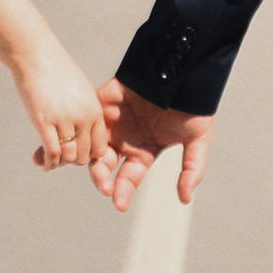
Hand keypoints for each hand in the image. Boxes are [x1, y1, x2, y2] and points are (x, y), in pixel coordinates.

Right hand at [14, 45, 105, 170]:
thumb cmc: (54, 70)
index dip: (87, 153)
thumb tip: (78, 131)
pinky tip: (43, 164)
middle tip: (60, 156)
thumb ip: (82, 110)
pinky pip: (52, 153)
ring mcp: (64, 119)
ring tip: (50, 160)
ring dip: (59, 163)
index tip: (76, 151)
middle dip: (72, 160)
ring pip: (68, 157)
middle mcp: (82, 116)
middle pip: (83, 155)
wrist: (36, 54)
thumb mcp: (78, 90)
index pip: (99, 146)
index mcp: (94, 109)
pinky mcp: (44, 121)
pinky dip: (48, 163)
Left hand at [91, 79, 212, 211]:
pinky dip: (79, 129)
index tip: (119, 204)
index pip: (129, 176)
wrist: (184, 68)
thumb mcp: (197, 139)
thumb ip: (192, 169)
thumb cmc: (192, 104)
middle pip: (105, 165)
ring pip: (91, 144)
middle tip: (104, 186)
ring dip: (85, 159)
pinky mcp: (103, 99)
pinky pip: (86, 117)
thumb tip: (185, 199)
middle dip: (102, 178)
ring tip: (89, 169)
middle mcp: (125, 138)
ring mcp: (112, 120)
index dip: (123, 190)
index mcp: (143, 150)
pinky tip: (76, 140)